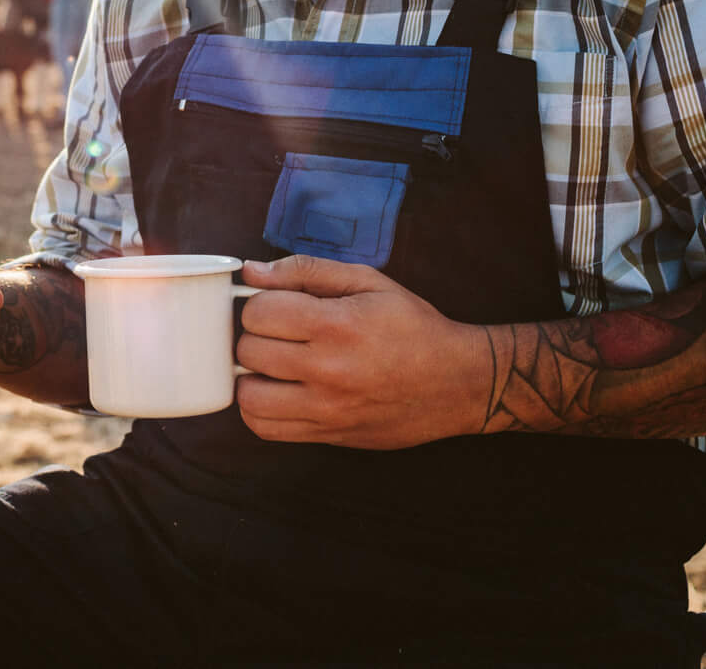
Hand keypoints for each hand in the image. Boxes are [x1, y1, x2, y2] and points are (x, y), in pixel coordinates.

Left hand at [233, 254, 486, 449]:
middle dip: (256, 336)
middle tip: (278, 333)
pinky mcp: (327, 435)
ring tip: (272, 364)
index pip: (259, 313)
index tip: (279, 305)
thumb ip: (306, 270)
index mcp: (338, 325)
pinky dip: (259, 409)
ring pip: (248, 396)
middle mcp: (328, 371)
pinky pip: (265, 429)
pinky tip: (277, 391)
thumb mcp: (368, 281)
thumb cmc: (413, 326)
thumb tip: (251, 272)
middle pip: (248, 352)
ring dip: (251, 376)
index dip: (261, 303)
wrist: (457, 383)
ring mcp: (326, 410)